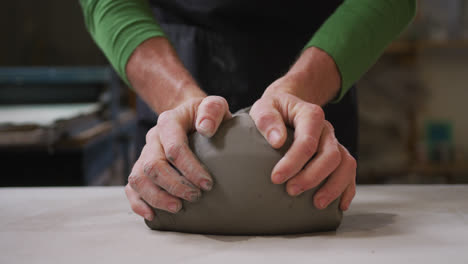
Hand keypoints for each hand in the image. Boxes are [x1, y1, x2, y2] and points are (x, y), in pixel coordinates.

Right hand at [125, 96, 231, 219]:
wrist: (190, 116)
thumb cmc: (205, 115)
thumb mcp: (214, 105)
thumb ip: (213, 110)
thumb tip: (205, 128)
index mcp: (169, 121)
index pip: (174, 147)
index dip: (190, 168)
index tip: (207, 184)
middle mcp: (153, 138)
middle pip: (153, 166)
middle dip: (174, 185)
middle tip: (195, 197)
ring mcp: (145, 153)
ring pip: (138, 178)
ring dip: (156, 197)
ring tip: (177, 208)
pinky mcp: (142, 167)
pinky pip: (131, 186)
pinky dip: (138, 203)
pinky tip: (152, 215)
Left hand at [250, 91, 355, 210]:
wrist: (288, 105)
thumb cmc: (274, 109)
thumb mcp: (264, 107)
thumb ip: (267, 120)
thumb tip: (277, 140)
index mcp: (310, 115)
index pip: (307, 141)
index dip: (293, 162)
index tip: (276, 178)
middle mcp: (327, 129)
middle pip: (330, 155)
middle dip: (312, 177)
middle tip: (291, 191)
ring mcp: (334, 142)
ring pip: (346, 165)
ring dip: (334, 187)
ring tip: (317, 204)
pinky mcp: (337, 155)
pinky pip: (350, 171)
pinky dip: (347, 189)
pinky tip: (339, 206)